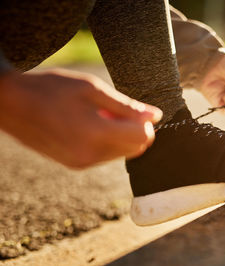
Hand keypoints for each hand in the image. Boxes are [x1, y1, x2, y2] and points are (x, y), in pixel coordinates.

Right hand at [0, 69, 161, 167]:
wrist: (12, 104)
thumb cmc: (51, 89)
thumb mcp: (92, 89)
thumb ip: (127, 106)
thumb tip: (156, 115)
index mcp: (96, 134)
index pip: (142, 138)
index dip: (147, 123)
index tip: (138, 110)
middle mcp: (90, 155)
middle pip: (135, 149)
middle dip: (136, 130)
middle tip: (118, 110)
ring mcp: (81, 163)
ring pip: (122, 153)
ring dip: (122, 136)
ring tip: (101, 115)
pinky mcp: (75, 164)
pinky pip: (105, 156)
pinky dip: (108, 142)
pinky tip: (92, 124)